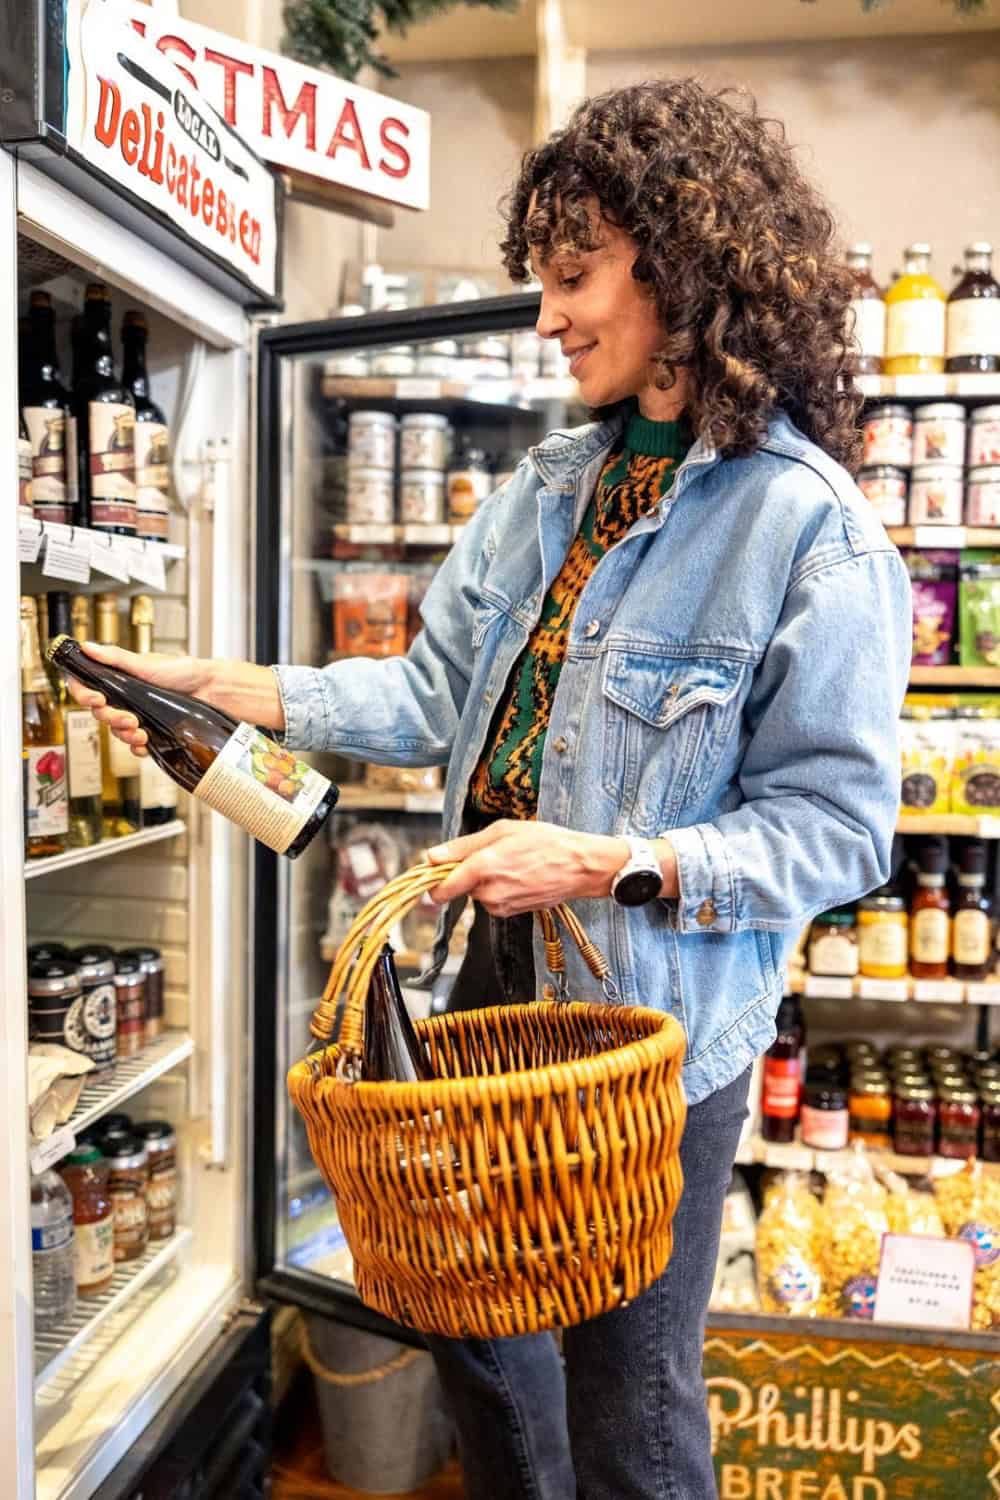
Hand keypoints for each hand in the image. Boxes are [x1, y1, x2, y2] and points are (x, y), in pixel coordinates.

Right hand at [66, 643, 213, 757]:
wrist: (212, 691)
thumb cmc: (183, 671)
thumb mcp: (146, 663)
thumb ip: (115, 658)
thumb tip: (86, 647)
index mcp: (119, 679)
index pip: (86, 687)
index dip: (84, 696)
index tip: (97, 699)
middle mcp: (125, 697)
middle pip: (100, 713)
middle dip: (111, 718)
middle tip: (128, 718)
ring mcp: (138, 715)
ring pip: (116, 731)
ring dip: (124, 734)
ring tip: (141, 730)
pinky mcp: (152, 732)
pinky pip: (134, 746)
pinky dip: (137, 747)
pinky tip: (146, 742)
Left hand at [425, 820, 632, 916]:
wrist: (580, 867)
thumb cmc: (545, 842)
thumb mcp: (502, 830)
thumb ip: (463, 846)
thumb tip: (431, 857)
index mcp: (483, 867)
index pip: (440, 889)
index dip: (432, 880)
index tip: (435, 870)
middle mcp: (489, 892)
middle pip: (457, 888)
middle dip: (464, 873)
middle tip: (489, 853)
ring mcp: (500, 906)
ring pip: (475, 894)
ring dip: (484, 880)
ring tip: (510, 862)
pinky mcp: (511, 913)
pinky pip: (492, 900)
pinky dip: (498, 888)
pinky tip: (518, 874)